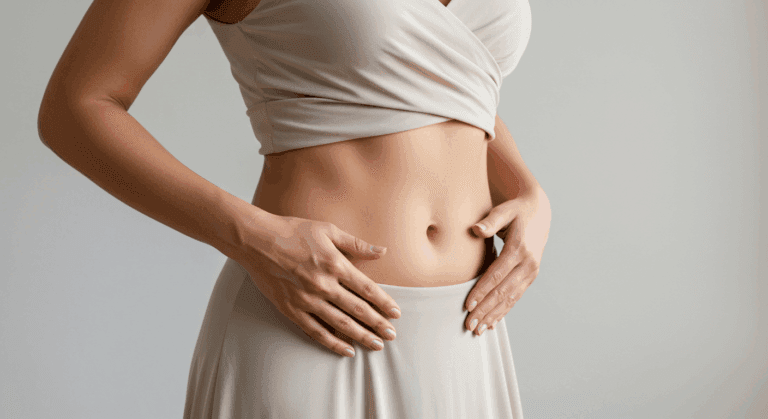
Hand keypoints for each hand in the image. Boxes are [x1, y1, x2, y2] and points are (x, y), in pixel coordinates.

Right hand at [233, 214, 401, 356]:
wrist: (256, 241)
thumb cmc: (293, 231)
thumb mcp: (328, 230)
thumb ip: (356, 244)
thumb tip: (381, 251)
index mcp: (335, 264)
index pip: (367, 289)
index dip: (384, 303)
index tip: (396, 314)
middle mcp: (323, 285)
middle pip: (357, 310)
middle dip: (378, 324)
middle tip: (391, 335)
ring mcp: (307, 300)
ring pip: (340, 324)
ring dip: (361, 336)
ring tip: (376, 345)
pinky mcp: (291, 310)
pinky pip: (316, 331)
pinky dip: (333, 343)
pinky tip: (347, 350)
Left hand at [464, 188, 550, 334]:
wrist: (539, 212)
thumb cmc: (516, 211)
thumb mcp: (504, 211)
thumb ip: (490, 221)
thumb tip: (475, 229)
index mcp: (520, 248)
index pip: (497, 274)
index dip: (482, 291)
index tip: (468, 305)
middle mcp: (528, 263)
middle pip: (503, 291)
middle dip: (486, 310)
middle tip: (469, 324)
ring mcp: (531, 272)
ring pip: (510, 299)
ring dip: (494, 315)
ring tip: (478, 330)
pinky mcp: (530, 276)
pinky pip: (516, 297)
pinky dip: (503, 311)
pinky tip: (492, 323)